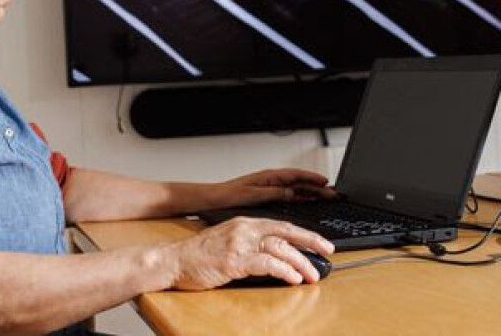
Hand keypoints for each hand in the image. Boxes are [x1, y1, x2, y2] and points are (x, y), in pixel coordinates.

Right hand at [166, 217, 334, 289]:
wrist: (172, 261)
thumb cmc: (197, 256)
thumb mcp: (227, 243)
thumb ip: (250, 246)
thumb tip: (276, 258)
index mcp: (244, 223)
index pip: (281, 225)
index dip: (304, 233)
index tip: (320, 242)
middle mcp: (244, 229)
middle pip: (286, 232)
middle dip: (311, 241)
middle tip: (328, 251)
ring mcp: (239, 243)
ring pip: (280, 248)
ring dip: (301, 262)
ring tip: (313, 274)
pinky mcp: (234, 260)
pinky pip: (266, 263)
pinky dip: (284, 270)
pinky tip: (293, 278)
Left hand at [215, 168, 336, 208]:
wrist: (215, 199)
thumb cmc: (229, 194)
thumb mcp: (253, 194)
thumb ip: (273, 193)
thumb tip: (292, 193)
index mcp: (269, 177)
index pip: (295, 175)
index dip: (311, 178)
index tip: (325, 182)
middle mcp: (271, 181)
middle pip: (299, 182)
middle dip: (317, 186)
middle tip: (333, 192)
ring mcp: (270, 188)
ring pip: (296, 189)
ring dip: (311, 192)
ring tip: (327, 196)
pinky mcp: (268, 196)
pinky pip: (289, 196)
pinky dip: (301, 198)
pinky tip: (309, 202)